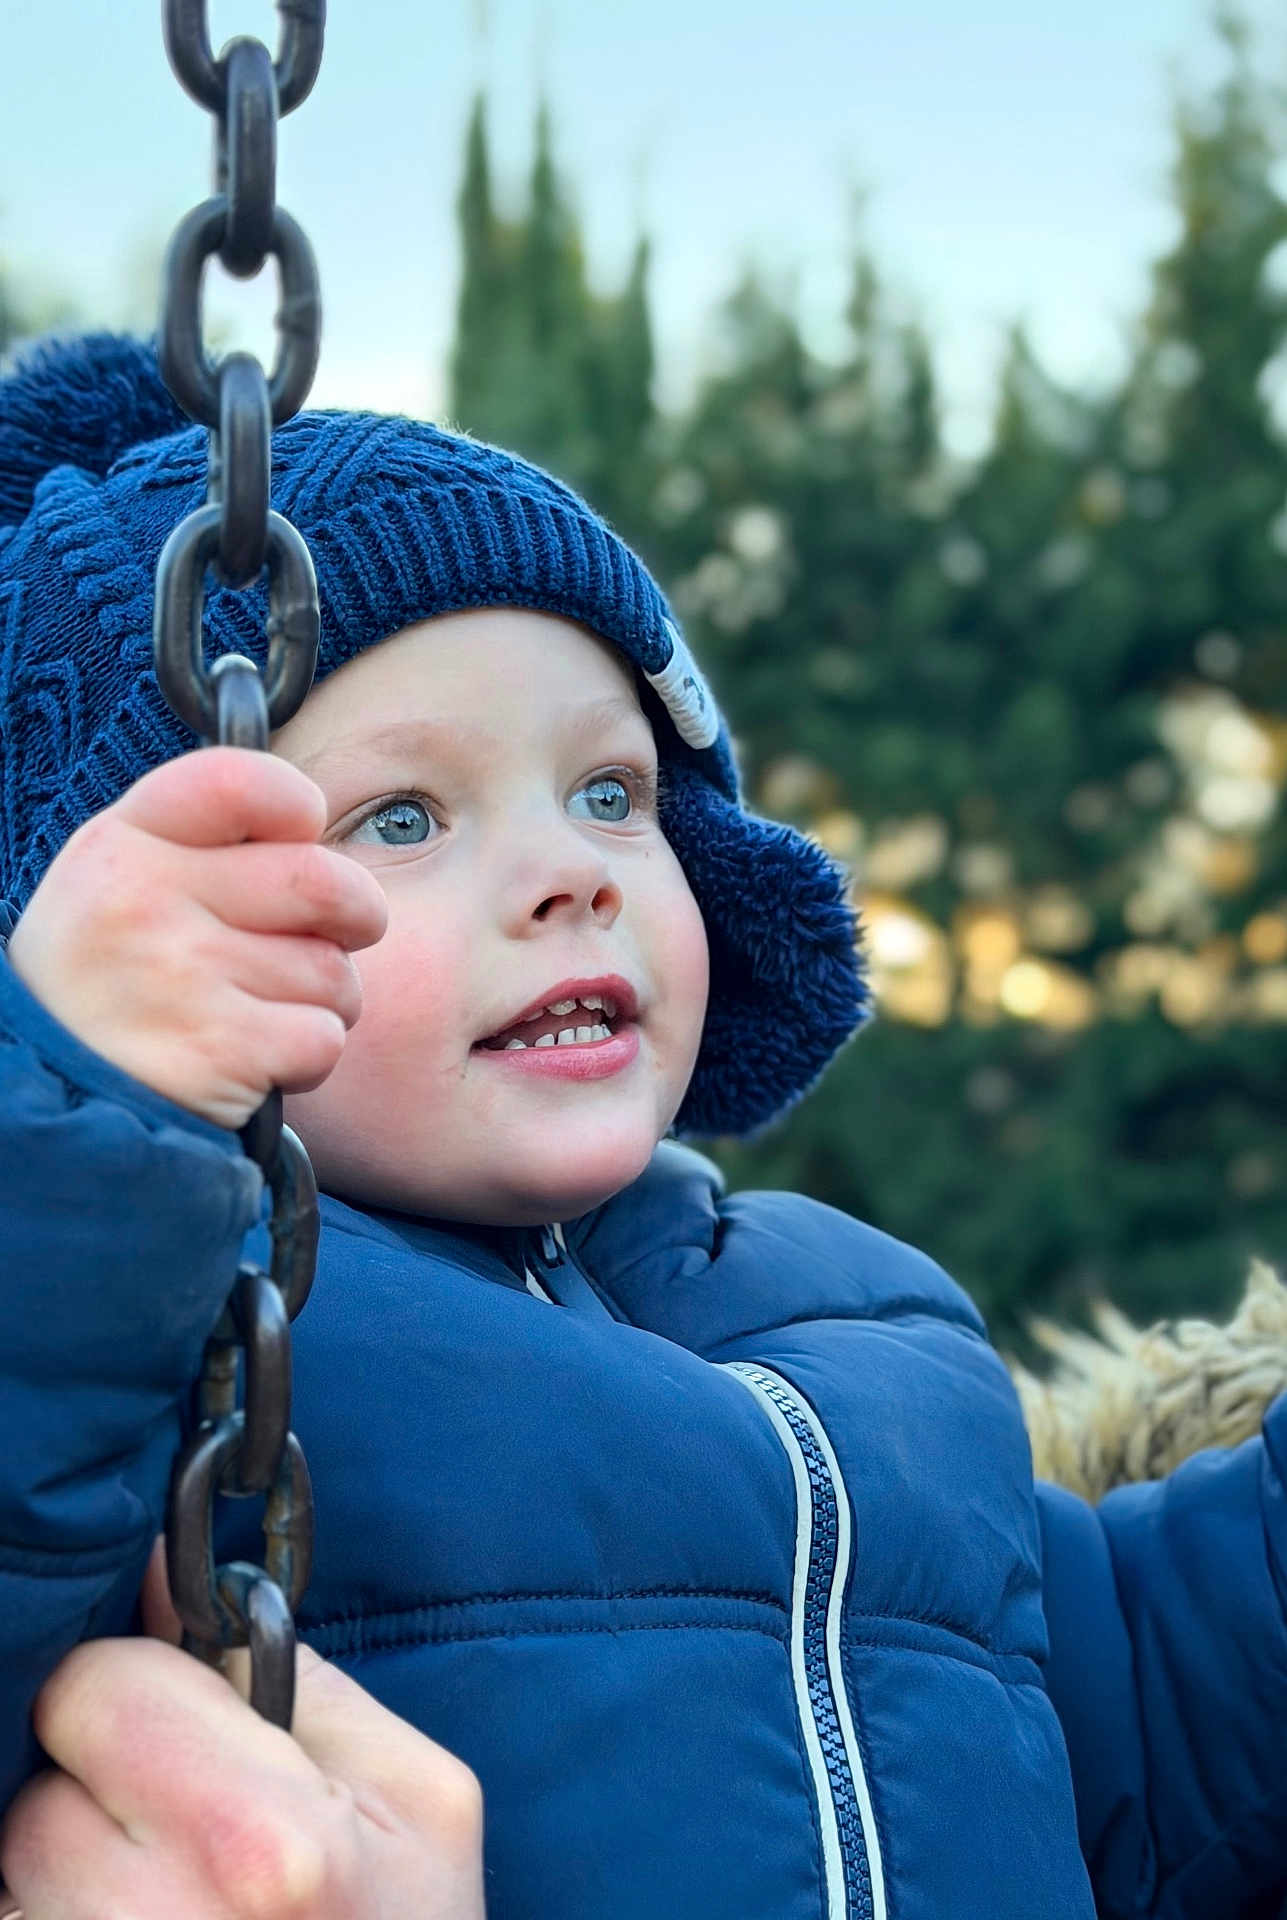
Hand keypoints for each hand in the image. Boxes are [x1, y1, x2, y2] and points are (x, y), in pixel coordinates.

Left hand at [0, 1543, 484, 1918]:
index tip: (177, 1733)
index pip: (96, 1685)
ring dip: (69, 1884)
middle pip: (40, 1789)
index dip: (135, 1696)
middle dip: (99, 1799)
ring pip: (13, 1871)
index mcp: (266, 1848)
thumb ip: (297, 1677)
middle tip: (187, 1854)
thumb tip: (174, 1581)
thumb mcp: (416, 1802)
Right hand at [6, 748, 386, 1129]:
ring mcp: (179, 975)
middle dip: (355, 917)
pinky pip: (324, 1036)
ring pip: (333, 971)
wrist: (49, 1108)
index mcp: (120, 844)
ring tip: (263, 1014)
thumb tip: (312, 830)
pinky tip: (258, 1063)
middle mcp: (143, 900)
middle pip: (325, 881)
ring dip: (325, 1001)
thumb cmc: (106, 991)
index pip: (244, 782)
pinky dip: (308, 1058)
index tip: (301, 838)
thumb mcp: (114, 890)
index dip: (297, 807)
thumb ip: (199, 847)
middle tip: (334, 939)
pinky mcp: (218, 1050)